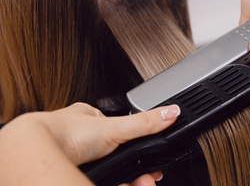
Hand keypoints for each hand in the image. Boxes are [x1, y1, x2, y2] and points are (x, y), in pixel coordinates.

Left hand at [0, 103, 179, 184]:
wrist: (37, 151)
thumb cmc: (67, 132)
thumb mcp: (114, 127)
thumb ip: (144, 123)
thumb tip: (170, 112)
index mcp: (91, 118)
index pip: (121, 130)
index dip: (136, 146)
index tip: (149, 160)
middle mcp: (83, 136)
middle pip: (117, 154)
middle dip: (136, 169)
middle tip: (147, 177)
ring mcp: (77, 154)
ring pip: (110, 170)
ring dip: (128, 179)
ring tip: (139, 183)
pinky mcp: (74, 170)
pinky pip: (101, 178)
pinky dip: (116, 181)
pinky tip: (124, 183)